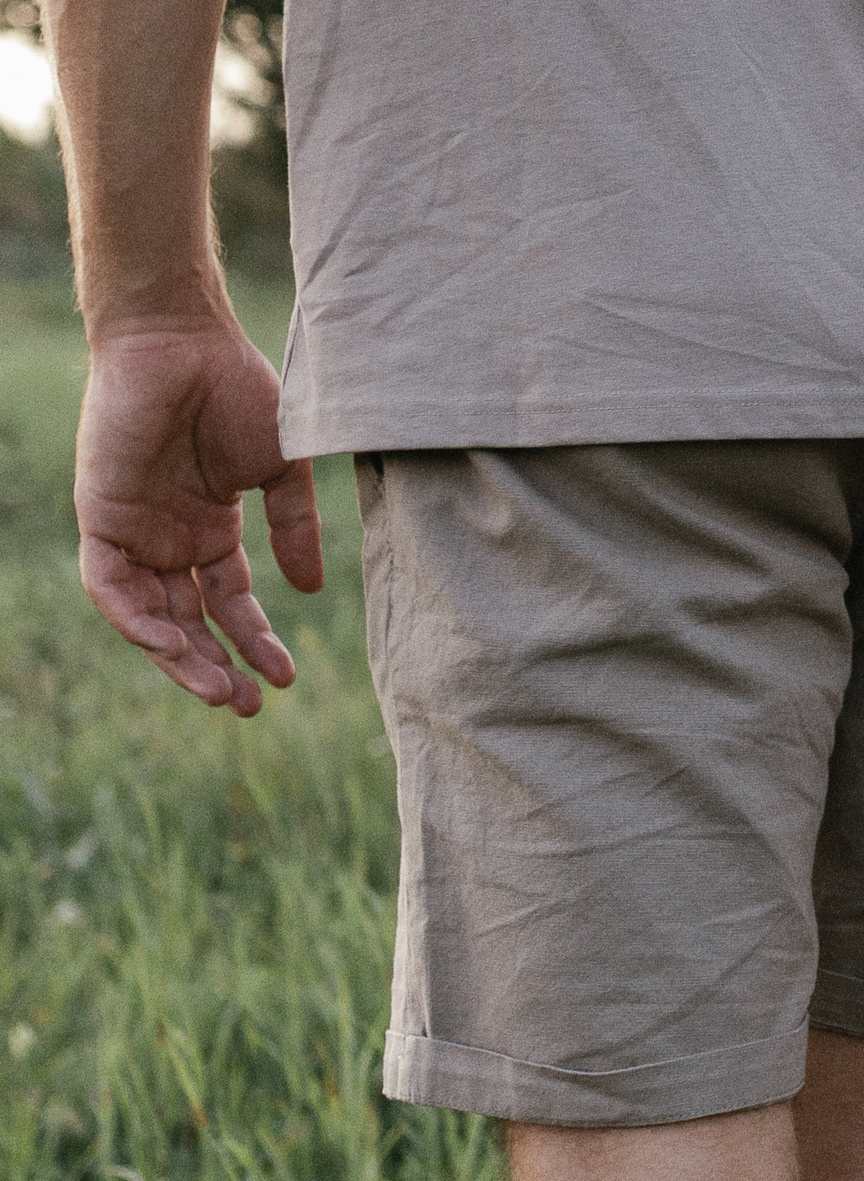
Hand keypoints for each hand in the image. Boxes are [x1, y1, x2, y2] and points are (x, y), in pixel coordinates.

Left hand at [73, 319, 324, 714]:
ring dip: (179, 658)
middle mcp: (169, 537)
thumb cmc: (237, 389)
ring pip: (148, 615)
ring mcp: (133, 529)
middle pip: (187, 621)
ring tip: (219, 690)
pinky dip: (134, 620)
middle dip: (216, 666)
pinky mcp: (102, 516)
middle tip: (248, 705)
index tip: (288, 678)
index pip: (229, 603)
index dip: (255, 642)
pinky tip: (169, 643)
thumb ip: (295, 529)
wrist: (182, 340)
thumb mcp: (283, 470)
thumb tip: (311, 592)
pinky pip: (109, 585)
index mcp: (210, 528)